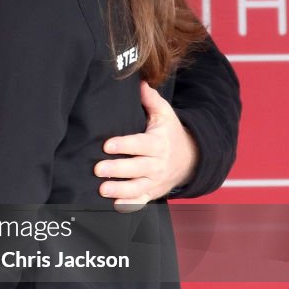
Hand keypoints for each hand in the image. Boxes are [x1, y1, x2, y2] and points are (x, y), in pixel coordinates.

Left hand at [94, 81, 197, 208]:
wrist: (190, 159)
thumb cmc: (169, 133)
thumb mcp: (165, 114)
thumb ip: (151, 100)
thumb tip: (140, 82)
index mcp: (158, 143)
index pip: (140, 144)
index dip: (124, 145)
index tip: (107, 145)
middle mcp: (158, 164)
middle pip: (137, 168)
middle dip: (118, 170)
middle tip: (98, 169)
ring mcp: (156, 180)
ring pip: (138, 188)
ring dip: (120, 191)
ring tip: (102, 190)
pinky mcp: (153, 193)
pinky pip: (142, 201)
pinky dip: (130, 205)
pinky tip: (115, 205)